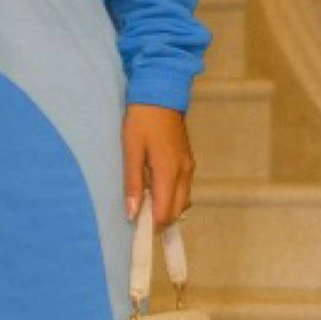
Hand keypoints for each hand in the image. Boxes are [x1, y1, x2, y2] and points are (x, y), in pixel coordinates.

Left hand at [124, 104, 193, 228]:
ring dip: (168, 208)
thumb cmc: (142, 120)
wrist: (160, 94)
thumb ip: (133, 184)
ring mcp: (189, 167)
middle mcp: (184, 172)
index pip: (167, 212)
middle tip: (140, 216)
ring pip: (184, 200)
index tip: (137, 225)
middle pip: (179, 210)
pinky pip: (184, 188)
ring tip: (147, 203)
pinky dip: (173, 196)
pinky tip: (156, 189)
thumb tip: (132, 214)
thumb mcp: (131, 150)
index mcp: (169, 171)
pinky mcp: (189, 161)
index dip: (153, 224)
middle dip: (162, 219)